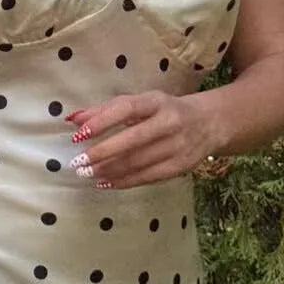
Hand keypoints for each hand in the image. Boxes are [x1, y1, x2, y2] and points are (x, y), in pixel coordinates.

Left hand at [63, 90, 232, 189]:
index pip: (127, 109)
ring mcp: (178, 146)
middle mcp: (170, 122)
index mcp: (157, 101)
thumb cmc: (165, 110)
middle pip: (133, 140)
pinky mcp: (181, 166)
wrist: (211, 123)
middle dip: (102, 153)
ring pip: (138, 162)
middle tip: (78, 162)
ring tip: (87, 174)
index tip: (78, 134)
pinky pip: (148, 177)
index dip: (102, 121)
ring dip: (109, 170)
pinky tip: (105, 182)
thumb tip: (73, 119)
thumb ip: (107, 109)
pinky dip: (124, 181)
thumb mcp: (141, 102)